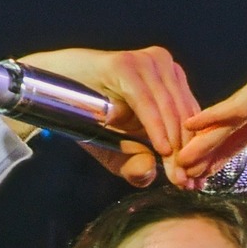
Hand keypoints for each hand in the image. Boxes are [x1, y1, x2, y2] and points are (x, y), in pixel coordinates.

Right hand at [14, 46, 201, 187]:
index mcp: (170, 80)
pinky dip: (156, 127)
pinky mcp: (126, 64)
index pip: (192, 118)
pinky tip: (162, 150)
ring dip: (175, 146)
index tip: (196, 183)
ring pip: (170, 111)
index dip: (196, 152)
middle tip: (186, 185)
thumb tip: (153, 172)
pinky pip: (148, 102)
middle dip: (187, 154)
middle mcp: (163, 65)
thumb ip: (137, 165)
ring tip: (176, 175)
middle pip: (185, 116)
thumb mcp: (117, 150)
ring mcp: (146, 62)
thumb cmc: (87, 118)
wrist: (49, 91)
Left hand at [175, 56, 246, 181]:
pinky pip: (244, 102)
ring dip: (209, 136)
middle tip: (186, 170)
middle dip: (212, 148)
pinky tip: (197, 128)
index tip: (210, 173)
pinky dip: (220, 115)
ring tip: (183, 157)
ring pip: (236, 114)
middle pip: (238, 124)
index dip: (230, 152)